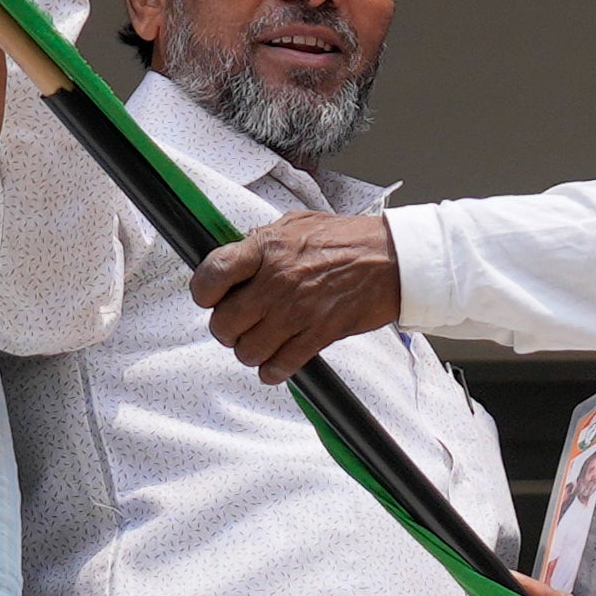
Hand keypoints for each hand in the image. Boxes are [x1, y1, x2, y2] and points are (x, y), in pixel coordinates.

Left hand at [188, 207, 406, 378]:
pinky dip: (272, 371)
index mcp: (267, 248)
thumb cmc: (346, 239)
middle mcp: (277, 281)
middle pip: (224, 322)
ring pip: (248, 350)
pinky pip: (280, 366)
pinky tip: (276, 362)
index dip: (202, 291)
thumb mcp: (296, 224)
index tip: (208, 296)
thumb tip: (234, 256)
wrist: (392, 259)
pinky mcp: (319, 335)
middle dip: (225, 329)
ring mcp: (297, 311)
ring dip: (249, 352)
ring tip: (259, 342)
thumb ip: (262, 240)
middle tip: (236, 325)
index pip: (213, 274)